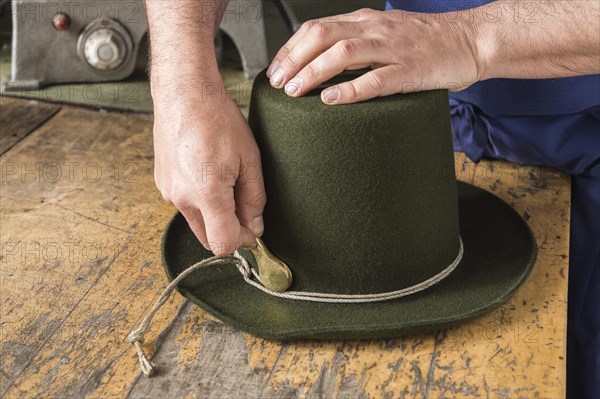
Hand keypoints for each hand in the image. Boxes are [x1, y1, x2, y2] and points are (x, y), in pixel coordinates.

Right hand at [153, 92, 265, 255]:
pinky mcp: (161, 183)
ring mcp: (167, 191)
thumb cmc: (218, 120)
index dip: (242, 242)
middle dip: (228, 231)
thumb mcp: (249, 160)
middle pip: (208, 239)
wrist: (184, 94)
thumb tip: (255, 228)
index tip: (253, 230)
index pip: (223, 244)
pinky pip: (184, 204)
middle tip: (244, 208)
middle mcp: (181, 198)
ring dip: (214, 215)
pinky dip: (199, 201)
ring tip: (226, 182)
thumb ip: (254, 199)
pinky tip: (209, 173)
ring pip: (196, 222)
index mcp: (206, 193)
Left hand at [266, 8, 483, 103]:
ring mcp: (392, 49)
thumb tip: (321, 63)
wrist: (470, 40)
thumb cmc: (426, 42)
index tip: (275, 70)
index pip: (316, 28)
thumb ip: (356, 43)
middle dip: (293, 60)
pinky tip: (330, 100)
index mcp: (364, 21)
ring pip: (342, 55)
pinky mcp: (410, 71)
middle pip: (321, 36)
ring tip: (294, 91)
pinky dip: (349, 90)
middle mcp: (374, 30)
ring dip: (312, 73)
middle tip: (277, 83)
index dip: (290, 49)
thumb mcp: (384, 33)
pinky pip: (374, 80)